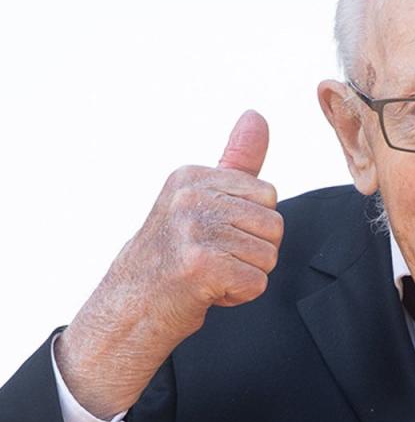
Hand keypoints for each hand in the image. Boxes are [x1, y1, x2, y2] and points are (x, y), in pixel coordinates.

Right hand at [56, 111, 283, 418]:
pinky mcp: (201, 265)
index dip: (251, 225)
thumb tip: (257, 115)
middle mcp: (190, 197)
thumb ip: (236, 161)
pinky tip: (207, 291)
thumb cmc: (174, 253)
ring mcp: (193, 230)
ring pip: (268, 256)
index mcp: (191, 176)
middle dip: (252, 252)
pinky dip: (238, 296)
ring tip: (209, 274)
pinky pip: (257, 283)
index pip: (269, 196)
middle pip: (275, 227)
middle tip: (212, 259)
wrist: (132, 306)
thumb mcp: (202, 198)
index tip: (214, 235)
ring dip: (245, 275)